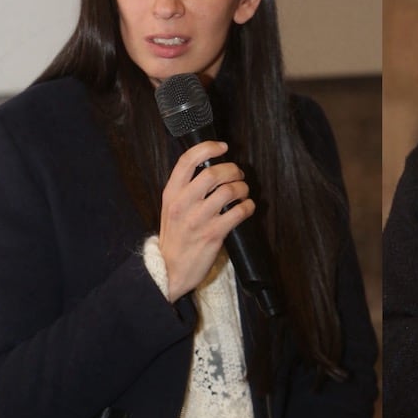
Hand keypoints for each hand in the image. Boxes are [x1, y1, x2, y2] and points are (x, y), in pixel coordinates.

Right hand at [157, 140, 254, 299]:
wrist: (169, 270)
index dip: (208, 148)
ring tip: (243, 192)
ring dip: (242, 188)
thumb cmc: (174, 238)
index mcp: (171, 193)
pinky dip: (248, 206)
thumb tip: (210, 169)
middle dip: (232, 170)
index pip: (188, 160)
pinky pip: (238, 212)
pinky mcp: (213, 234)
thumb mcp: (170, 208)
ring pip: (229, 190)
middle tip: (238, 174)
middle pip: (213, 173)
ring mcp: (198, 219)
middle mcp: (183, 203)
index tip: (222, 146)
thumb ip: (185, 189)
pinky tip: (247, 208)